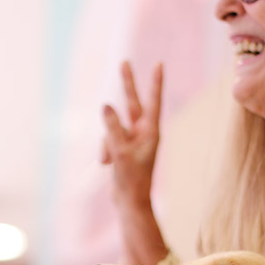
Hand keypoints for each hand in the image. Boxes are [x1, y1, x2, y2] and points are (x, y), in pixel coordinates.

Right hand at [101, 61, 162, 208]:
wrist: (129, 202)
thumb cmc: (131, 179)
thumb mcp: (121, 152)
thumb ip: (113, 127)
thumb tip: (106, 105)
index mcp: (151, 131)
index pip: (153, 101)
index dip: (155, 82)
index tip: (159, 64)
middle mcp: (143, 132)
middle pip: (132, 102)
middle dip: (127, 84)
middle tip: (124, 62)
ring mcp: (131, 139)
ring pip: (112, 126)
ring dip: (107, 142)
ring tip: (110, 161)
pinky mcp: (121, 147)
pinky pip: (107, 139)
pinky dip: (104, 151)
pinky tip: (107, 165)